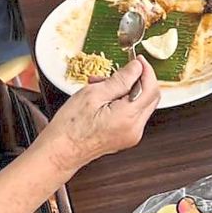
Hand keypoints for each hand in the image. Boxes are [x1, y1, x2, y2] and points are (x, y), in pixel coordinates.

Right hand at [41, 57, 159, 173]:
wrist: (60, 153)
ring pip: (140, 103)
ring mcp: (131, 136)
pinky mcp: (125, 137)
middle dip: (136, 79)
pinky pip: (131, 113)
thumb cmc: (71, 128)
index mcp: (127, 118)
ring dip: (126, 89)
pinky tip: (103, 97)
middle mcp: (134, 129)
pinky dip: (122, 101)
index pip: (151, 89)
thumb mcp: (93, 94)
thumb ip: (120, 80)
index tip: (138, 60)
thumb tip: (136, 67)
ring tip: (101, 85)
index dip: (146, 70)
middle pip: (149, 97)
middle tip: (119, 70)